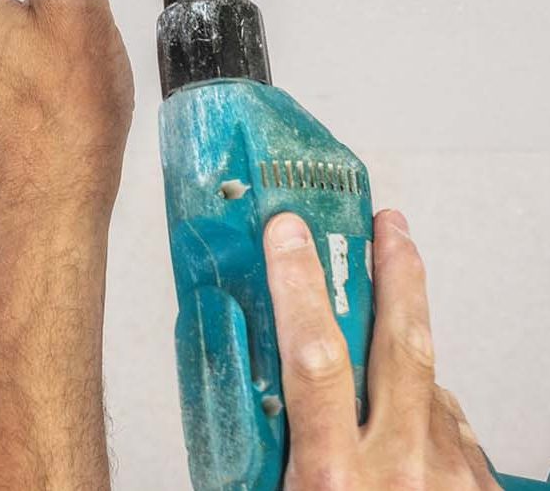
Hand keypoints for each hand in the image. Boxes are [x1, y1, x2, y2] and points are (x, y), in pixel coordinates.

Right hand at [264, 209, 498, 488]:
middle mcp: (397, 474)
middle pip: (402, 345)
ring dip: (405, 351)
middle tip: (388, 225)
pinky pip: (453, 430)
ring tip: (385, 329)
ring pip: (429, 387)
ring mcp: (449, 481)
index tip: (288, 232)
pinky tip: (408, 419)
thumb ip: (262, 445)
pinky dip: (427, 412)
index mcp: (330, 479)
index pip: (316, 358)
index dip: (301, 284)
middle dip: (397, 273)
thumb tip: (237, 392)